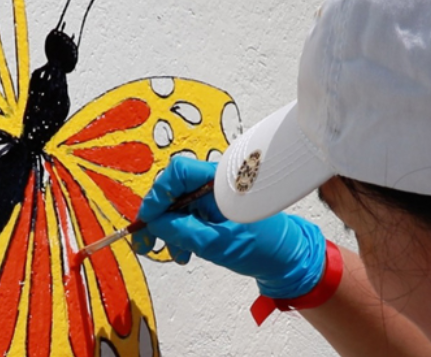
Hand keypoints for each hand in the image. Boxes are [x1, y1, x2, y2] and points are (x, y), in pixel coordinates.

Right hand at [132, 156, 326, 298]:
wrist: (285, 258)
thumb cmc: (262, 246)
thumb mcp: (218, 243)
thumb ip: (184, 231)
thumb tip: (154, 224)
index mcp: (221, 181)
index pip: (179, 172)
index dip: (158, 194)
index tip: (148, 221)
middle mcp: (214, 183)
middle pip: (173, 188)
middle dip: (159, 217)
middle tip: (146, 243)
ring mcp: (213, 196)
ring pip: (177, 204)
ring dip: (169, 230)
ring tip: (176, 255)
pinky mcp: (212, 209)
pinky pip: (187, 215)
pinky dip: (180, 233)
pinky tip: (184, 252)